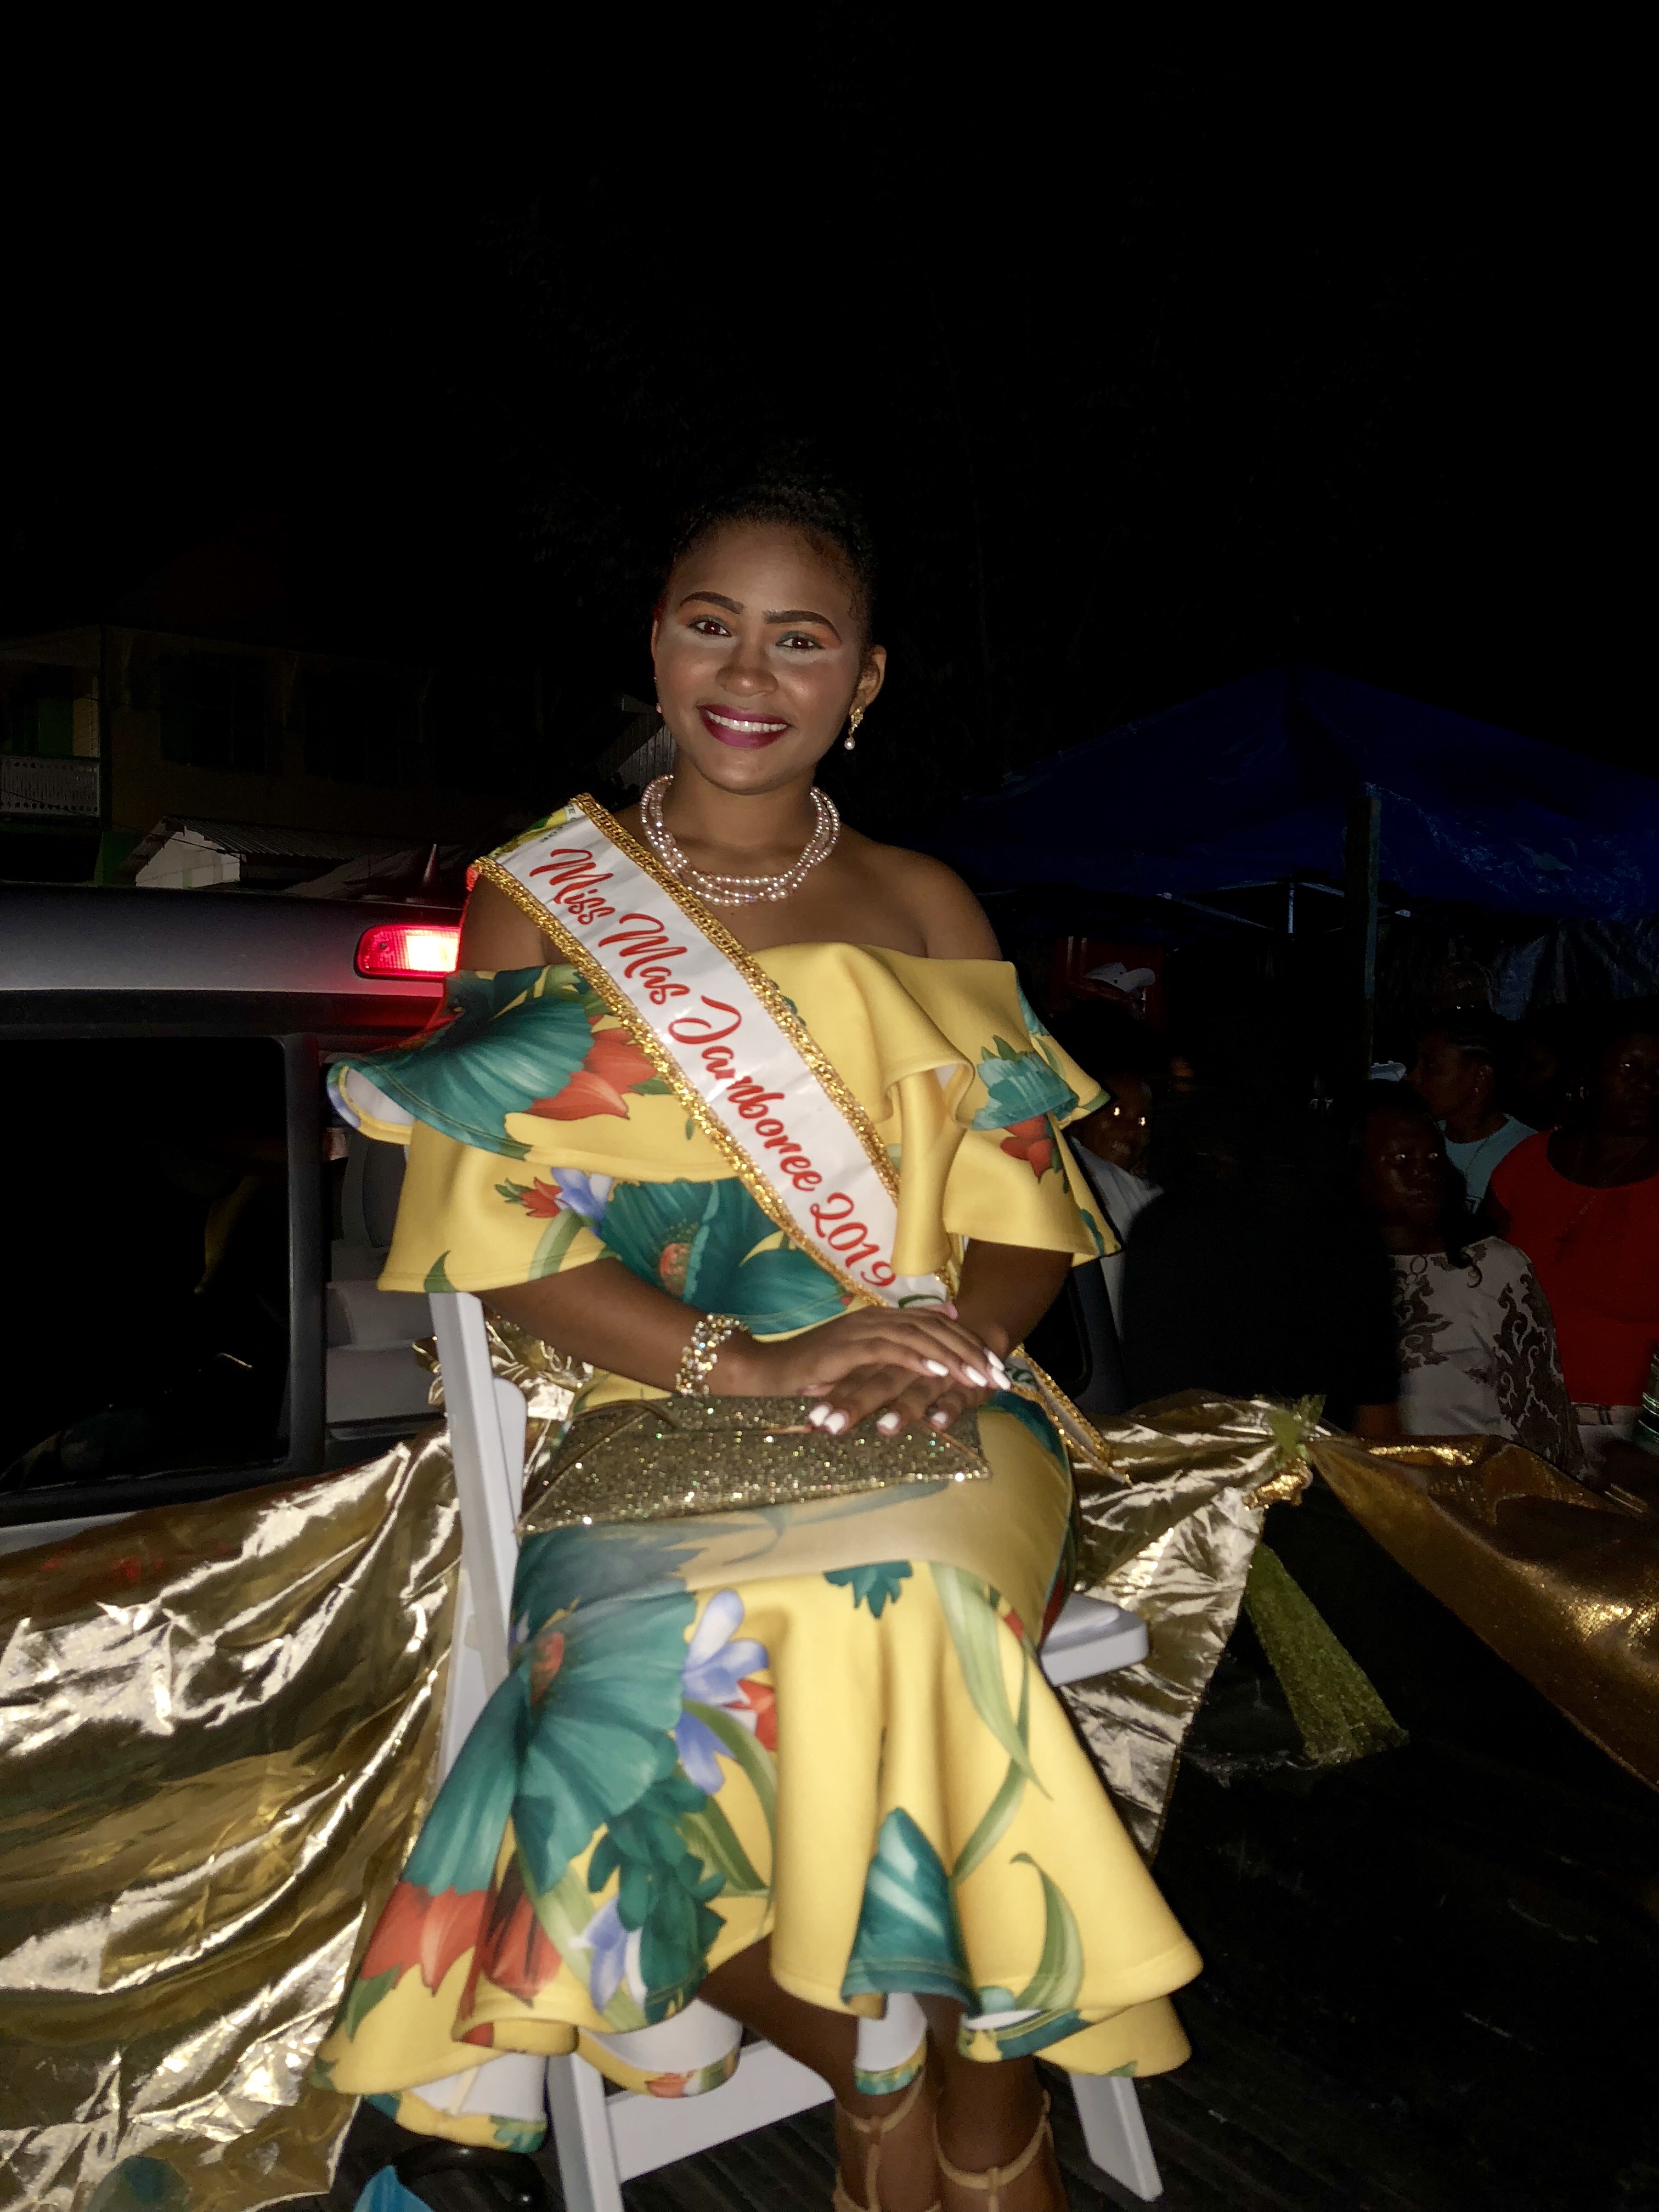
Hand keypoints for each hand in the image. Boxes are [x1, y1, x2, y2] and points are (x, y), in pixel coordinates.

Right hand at [714, 1304, 1009, 1432]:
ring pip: (920, 1337)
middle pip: (935, 1328)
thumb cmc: (809, 1376)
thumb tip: (926, 1366)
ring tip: (981, 1375)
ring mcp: (861, 1331)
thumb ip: (888, 1361)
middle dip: (971, 1350)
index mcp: (879, 1320)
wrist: (764, 1374)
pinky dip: (919, 1360)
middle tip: (1000, 1374)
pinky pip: (892, 1351)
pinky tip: (942, 1373)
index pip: (934, 1324)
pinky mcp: (848, 1349)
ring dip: (954, 1356)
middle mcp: (874, 1319)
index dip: (967, 1342)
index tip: (995, 1364)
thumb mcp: (856, 1368)